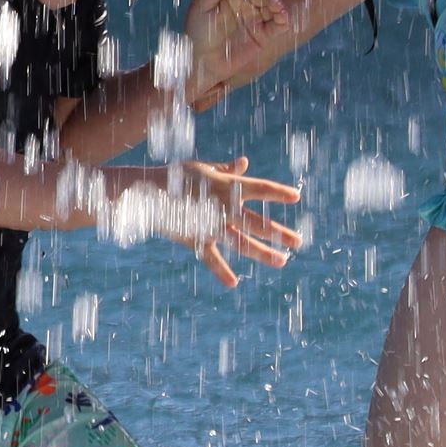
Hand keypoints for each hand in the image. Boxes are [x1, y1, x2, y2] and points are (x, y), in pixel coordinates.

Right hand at [99, 158, 303, 287]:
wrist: (146, 192)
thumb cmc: (176, 176)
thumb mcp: (203, 169)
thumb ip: (226, 170)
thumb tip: (245, 163)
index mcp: (227, 186)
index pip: (260, 189)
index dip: (279, 193)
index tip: (296, 197)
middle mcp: (224, 208)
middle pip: (258, 222)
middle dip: (280, 233)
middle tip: (299, 242)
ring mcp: (211, 226)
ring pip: (242, 243)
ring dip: (263, 253)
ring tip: (282, 262)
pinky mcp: (196, 240)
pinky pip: (211, 258)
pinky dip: (221, 271)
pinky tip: (234, 283)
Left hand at [183, 0, 291, 107]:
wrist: (201, 63)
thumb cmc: (197, 33)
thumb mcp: (200, 5)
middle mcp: (245, 4)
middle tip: (272, 0)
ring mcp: (255, 19)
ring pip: (273, 7)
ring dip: (278, 5)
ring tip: (277, 9)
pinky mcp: (262, 35)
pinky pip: (277, 25)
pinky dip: (284, 20)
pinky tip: (282, 18)